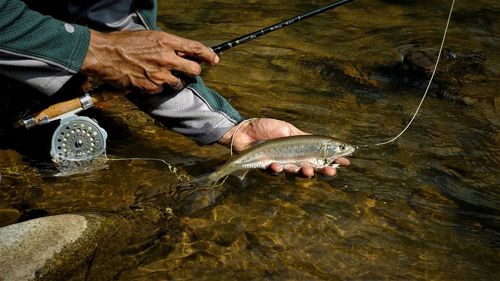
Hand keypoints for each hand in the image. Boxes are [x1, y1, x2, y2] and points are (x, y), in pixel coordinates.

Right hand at [81, 30, 218, 93]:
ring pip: (180, 83)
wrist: (104, 54)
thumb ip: (167, 44)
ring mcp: (159, 74)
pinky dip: (159, 87)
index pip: (196, 48)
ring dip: (176, 80)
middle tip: (189, 71)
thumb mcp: (149, 36)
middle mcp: (166, 58)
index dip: (208, 55)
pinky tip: (149, 79)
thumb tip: (181, 51)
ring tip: (163, 75)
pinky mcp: (151, 87)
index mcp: (166, 41)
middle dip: (193, 71)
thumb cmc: (124, 43)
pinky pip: (163, 90)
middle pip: (194, 69)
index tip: (214, 59)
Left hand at [218, 118, 349, 177]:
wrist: (244, 131)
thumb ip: (303, 137)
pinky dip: (277, 169)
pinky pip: (276, 171)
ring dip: (303, 172)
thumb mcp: (287, 129)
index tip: (346, 161)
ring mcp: (281, 163)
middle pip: (312, 166)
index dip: (332, 159)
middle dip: (323, 170)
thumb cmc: (265, 127)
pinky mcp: (268, 167)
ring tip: (307, 170)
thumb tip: (321, 142)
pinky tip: (277, 165)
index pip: (319, 154)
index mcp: (299, 146)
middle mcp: (292, 157)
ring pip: (296, 172)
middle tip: (332, 171)